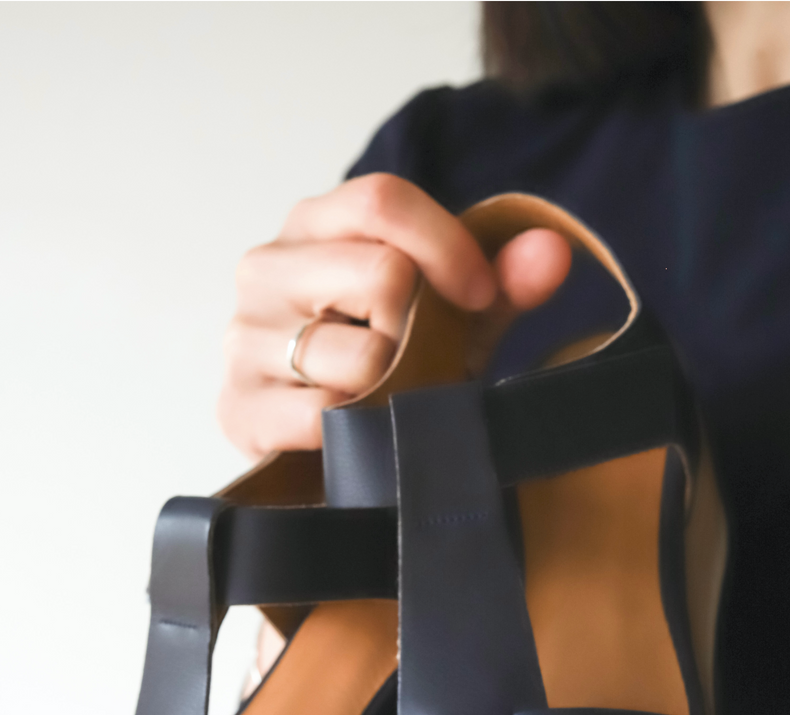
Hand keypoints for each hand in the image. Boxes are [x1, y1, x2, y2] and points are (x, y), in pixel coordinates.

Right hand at [218, 173, 573, 457]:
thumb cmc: (386, 358)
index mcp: (312, 224)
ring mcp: (244, 338)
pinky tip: (352, 426)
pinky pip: (326, 414)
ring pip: (360, 354)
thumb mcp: (450, 313)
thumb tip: (551, 252)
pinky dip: (358, 427)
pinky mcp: (238, 407)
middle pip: (382, 275)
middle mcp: (265, 269)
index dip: (448, 245)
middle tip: (413, 354)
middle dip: (419, 326)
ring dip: (393, 385)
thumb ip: (502, 280)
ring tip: (380, 393)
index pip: (382, 200)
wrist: (321, 440)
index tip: (478, 294)